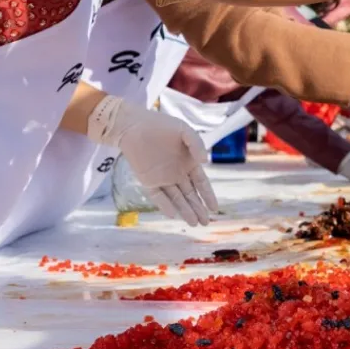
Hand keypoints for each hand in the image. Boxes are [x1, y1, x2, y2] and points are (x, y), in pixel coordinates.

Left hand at [88, 96, 217, 225]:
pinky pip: (158, 196)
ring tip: (194, 223)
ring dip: (185, 210)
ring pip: (176, 198)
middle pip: (190, 195)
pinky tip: (173, 214)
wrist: (134, 125)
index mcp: (188, 163)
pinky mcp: (148, 181)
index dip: (208, 196)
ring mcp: (163, 178)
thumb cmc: (161, 125)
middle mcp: (177, 173)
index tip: (215, 208)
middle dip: (199, 209)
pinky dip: (165, 205)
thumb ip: (197, 144)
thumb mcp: (184, 130)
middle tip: (206, 223)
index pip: (201, 183)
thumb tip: (204, 162)